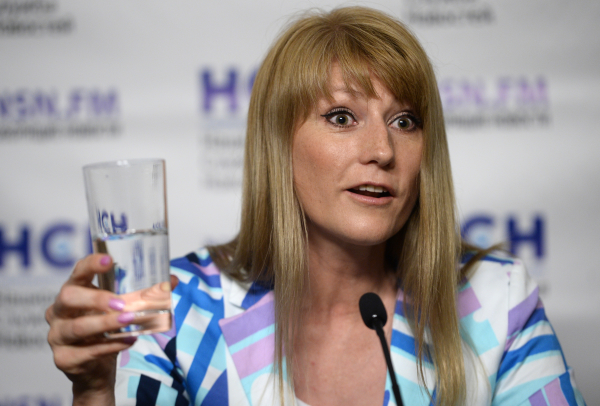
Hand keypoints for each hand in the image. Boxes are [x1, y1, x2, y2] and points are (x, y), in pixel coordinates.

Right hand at [45, 254, 134, 404]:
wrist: (94, 370)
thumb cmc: (105, 331)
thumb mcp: (122, 310)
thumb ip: (144, 294)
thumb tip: (172, 280)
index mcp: (74, 292)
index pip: (78, 272)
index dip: (91, 264)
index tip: (108, 260)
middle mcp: (58, 311)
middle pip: (69, 297)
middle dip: (96, 298)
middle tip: (121, 303)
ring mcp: (57, 335)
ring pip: (77, 327)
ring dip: (106, 323)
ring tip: (129, 320)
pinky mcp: (64, 358)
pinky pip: (87, 351)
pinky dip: (111, 346)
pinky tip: (129, 340)